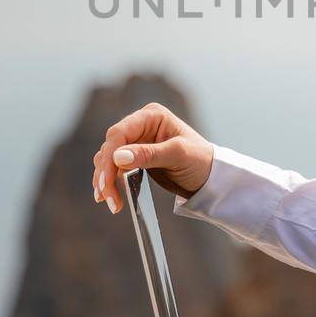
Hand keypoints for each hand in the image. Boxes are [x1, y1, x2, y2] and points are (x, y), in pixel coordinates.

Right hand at [91, 101, 214, 213]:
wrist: (210, 176)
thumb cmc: (200, 160)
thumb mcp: (178, 155)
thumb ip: (148, 154)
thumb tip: (118, 156)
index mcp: (151, 116)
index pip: (120, 133)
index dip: (110, 156)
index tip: (108, 179)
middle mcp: (141, 125)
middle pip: (110, 146)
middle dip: (106, 172)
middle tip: (106, 196)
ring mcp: (137, 141)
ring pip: (108, 158)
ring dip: (105, 179)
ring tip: (108, 201)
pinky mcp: (135, 157)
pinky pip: (114, 168)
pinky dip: (110, 181)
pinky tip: (108, 196)